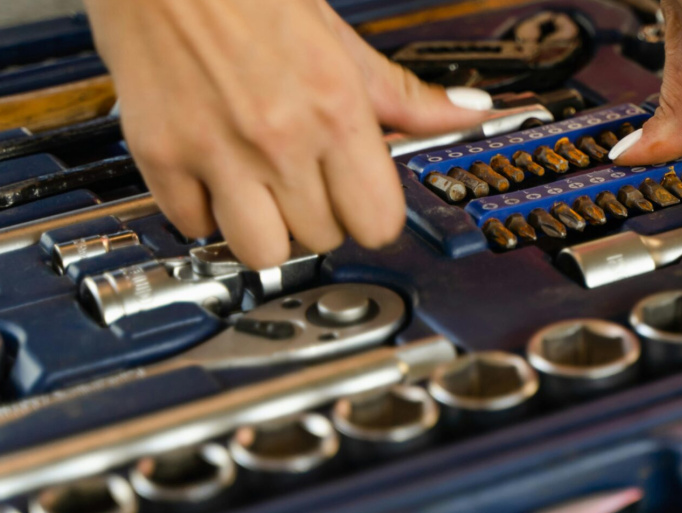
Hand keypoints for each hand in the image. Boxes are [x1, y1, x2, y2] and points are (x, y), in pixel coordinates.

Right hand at [85, 0, 493, 268]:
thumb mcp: (342, 40)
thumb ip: (405, 95)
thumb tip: (469, 112)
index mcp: (336, 110)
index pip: (379, 221)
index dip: (372, 215)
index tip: (360, 201)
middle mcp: (281, 138)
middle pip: (324, 239)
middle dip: (320, 217)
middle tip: (306, 180)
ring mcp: (219, 151)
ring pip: (263, 253)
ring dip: (264, 231)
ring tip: (260, 192)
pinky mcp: (161, 155)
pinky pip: (194, 227)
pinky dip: (203, 212)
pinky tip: (213, 177)